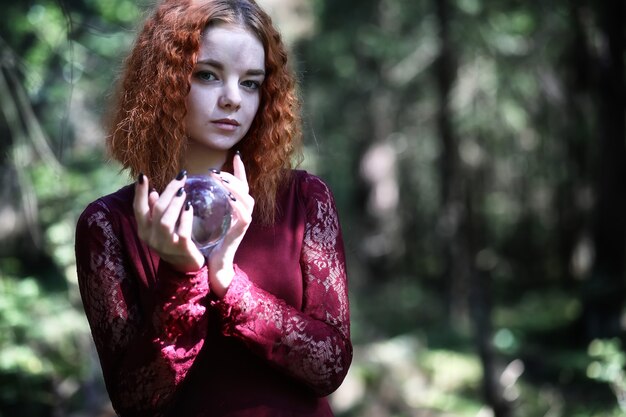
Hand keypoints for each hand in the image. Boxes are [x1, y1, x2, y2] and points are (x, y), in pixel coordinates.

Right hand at [133, 171, 204, 272]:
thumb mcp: (161, 226)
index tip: (142, 175)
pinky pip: (182, 231)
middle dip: (168, 191)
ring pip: (165, 220)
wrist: (185, 266)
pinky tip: (190, 207)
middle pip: (156, 210)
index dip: (139, 192)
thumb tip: (153, 192)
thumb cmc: (173, 241)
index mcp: (143, 230)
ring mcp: (165, 245)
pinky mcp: (181, 249)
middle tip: (181, 178)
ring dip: (175, 203)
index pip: (137, 209)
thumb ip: (155, 211)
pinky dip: (186, 217)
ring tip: (184, 191)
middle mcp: (150, 238)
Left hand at [208, 153, 254, 296]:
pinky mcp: (240, 232)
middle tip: (216, 172)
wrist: (213, 266)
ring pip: (247, 200)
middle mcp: (242, 213)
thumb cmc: (208, 243)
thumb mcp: (205, 219)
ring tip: (221, 181)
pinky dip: (238, 206)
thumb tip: (189, 186)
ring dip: (235, 188)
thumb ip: (203, 203)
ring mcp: (243, 223)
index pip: (240, 185)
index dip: (240, 170)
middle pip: (245, 189)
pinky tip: (229, 199)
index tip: (235, 156)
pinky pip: (244, 216)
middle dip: (233, 176)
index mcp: (235, 209)